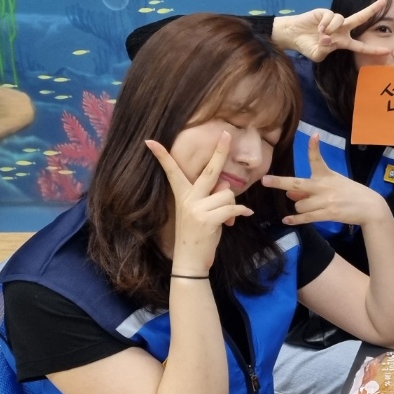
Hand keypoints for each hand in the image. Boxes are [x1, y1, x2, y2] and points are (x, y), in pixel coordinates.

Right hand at [145, 131, 253, 275]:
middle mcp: (188, 198)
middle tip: (228, 134)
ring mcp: (196, 208)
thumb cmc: (198, 235)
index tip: (150, 141)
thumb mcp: (200, 212)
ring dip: (231, 206)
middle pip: (209, 171)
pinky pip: (233, 208)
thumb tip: (226, 185)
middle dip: (220, 152)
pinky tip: (243, 216)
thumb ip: (210, 196)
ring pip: (227, 194)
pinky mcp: (207, 219)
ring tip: (224, 219)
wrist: (190, 260)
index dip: (162, 157)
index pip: (172, 172)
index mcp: (182, 195)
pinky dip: (241, 212)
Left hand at [262, 134, 392, 228]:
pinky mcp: (328, 214)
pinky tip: (287, 220)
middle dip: (280, 182)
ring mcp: (325, 200)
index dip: (314, 147)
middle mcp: (323, 186)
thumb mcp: (333, 185)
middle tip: (265, 181)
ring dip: (300, 208)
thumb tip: (289, 194)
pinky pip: (306, 218)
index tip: (314, 135)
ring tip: (311, 208)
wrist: (370, 207)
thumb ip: (310, 189)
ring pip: (299, 205)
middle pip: (296, 184)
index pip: (317, 159)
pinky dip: (295, 220)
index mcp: (326, 175)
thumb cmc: (351, 193)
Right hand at [271, 0, 390, 62]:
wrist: (293, 35)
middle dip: (372, 10)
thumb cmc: (307, 46)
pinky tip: (319, 27)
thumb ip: (324, 50)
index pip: (361, 47)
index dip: (373, 50)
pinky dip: (325, 23)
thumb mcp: (316, 55)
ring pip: (342, 20)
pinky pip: (331, 16)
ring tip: (321, 34)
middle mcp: (342, 29)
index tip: (387, 51)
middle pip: (360, 18)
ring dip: (332, 28)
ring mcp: (334, 20)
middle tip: (384, 1)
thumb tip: (329, 38)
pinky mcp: (325, 12)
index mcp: (343, 42)